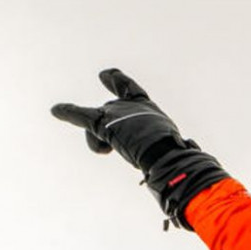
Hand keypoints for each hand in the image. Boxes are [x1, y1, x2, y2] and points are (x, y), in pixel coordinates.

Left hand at [51, 69, 228, 228]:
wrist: (167, 157)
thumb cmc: (177, 163)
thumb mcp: (175, 157)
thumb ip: (174, 158)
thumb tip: (195, 175)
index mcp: (150, 112)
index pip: (131, 91)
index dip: (118, 82)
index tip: (105, 74)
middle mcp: (132, 106)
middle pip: (110, 113)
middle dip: (107, 129)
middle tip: (114, 145)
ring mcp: (118, 112)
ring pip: (97, 124)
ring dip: (99, 141)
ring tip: (110, 151)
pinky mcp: (104, 123)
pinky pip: (81, 116)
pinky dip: (67, 112)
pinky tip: (55, 111)